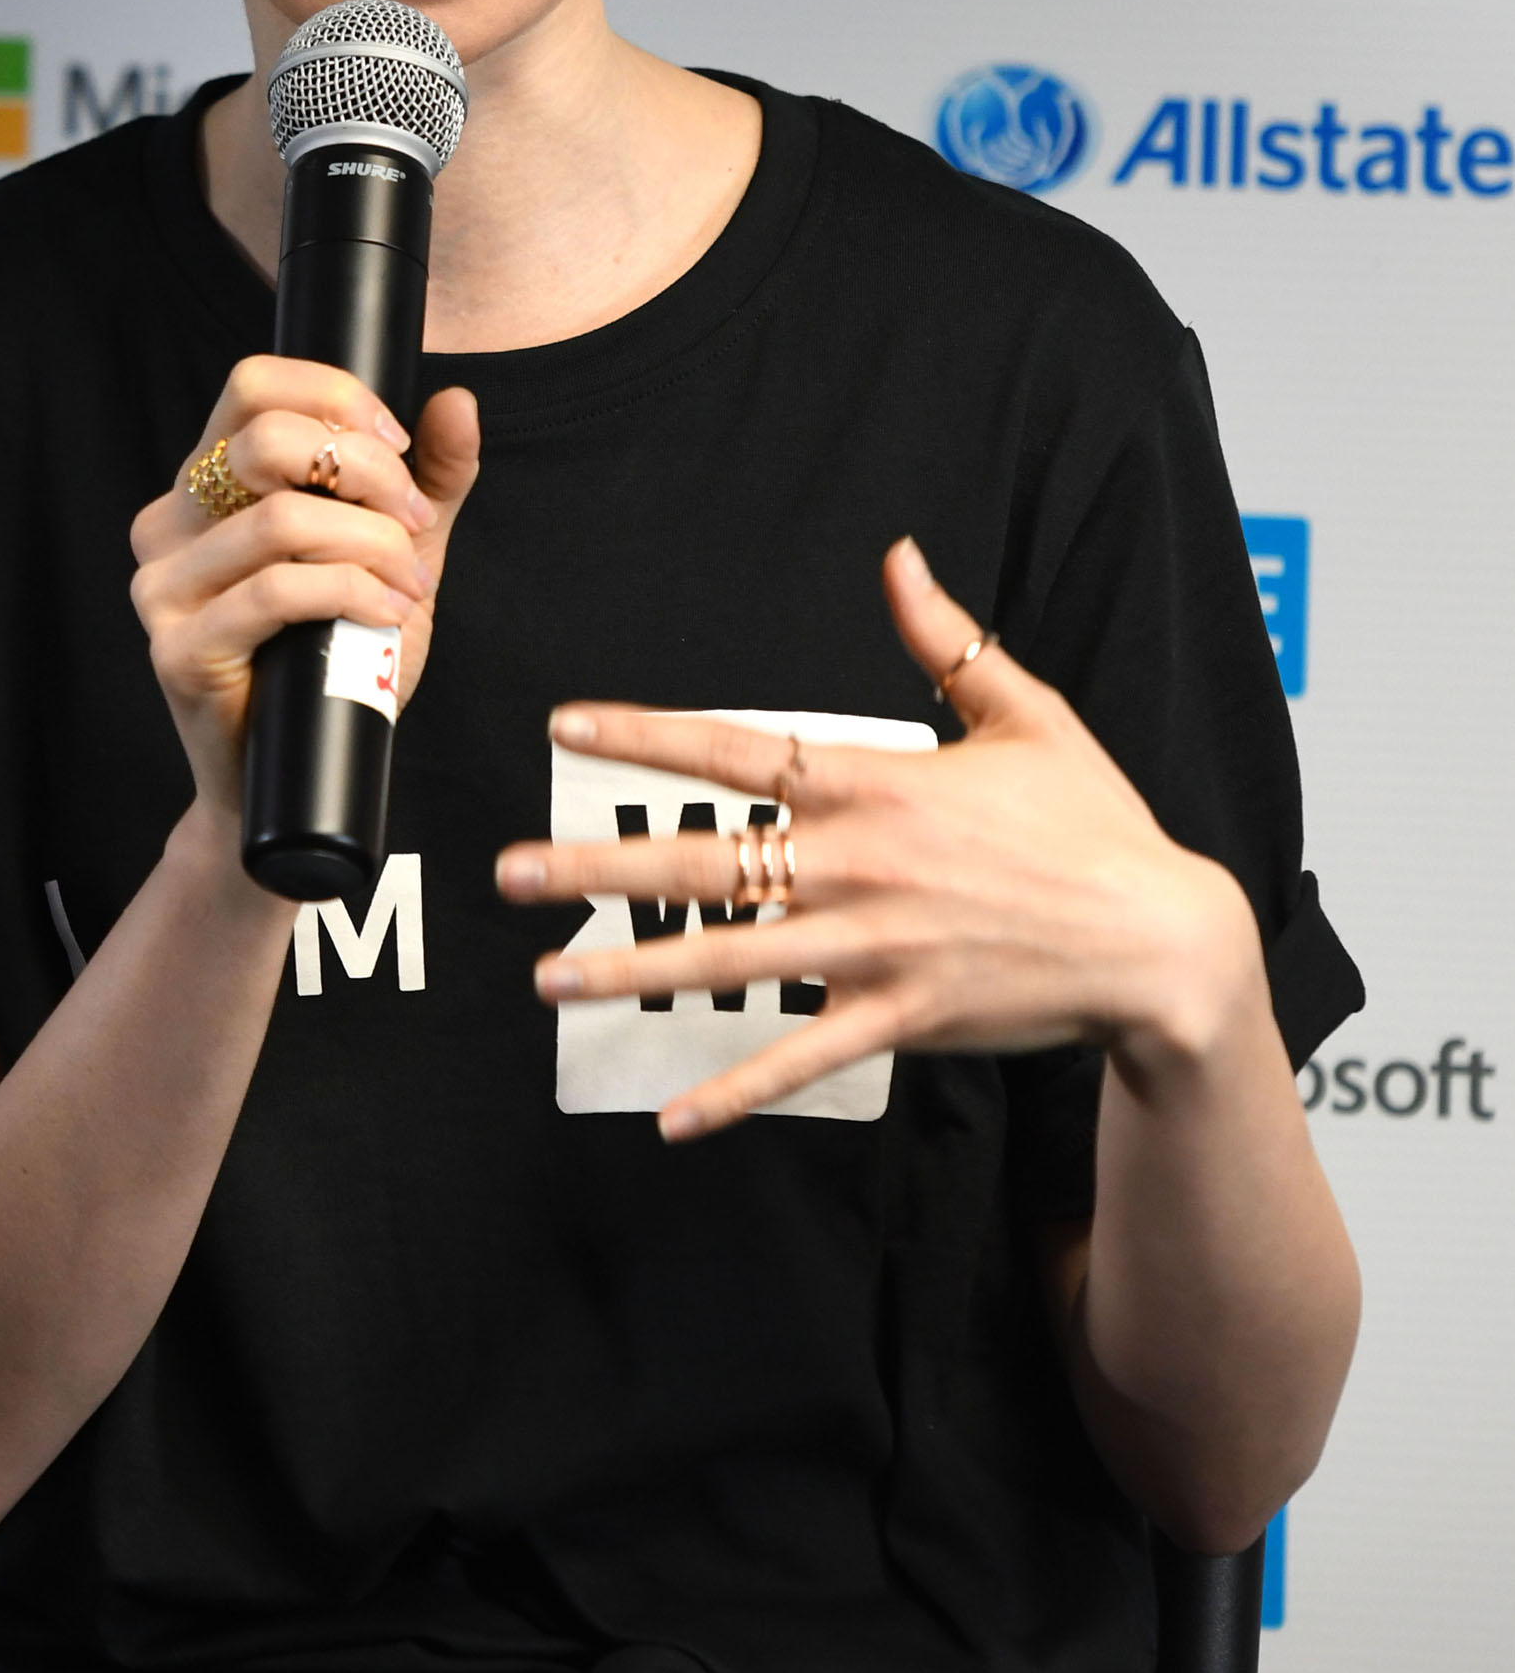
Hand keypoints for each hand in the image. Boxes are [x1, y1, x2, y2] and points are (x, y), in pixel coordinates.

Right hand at [131, 359, 479, 816]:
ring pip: (282, 521)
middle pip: (266, 440)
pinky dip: (353, 593)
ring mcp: (163, 589)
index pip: (251, 385)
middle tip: (414, 523)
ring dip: (371, 545)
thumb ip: (428, 480)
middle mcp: (168, 524)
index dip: (335, 397)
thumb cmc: (338, 659)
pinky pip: (277, 592)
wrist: (303, 776)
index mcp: (206, 484)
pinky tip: (390, 614)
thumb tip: (457, 402)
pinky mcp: (179, 649)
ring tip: (409, 582)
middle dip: (367, 473)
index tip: (398, 445)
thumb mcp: (394, 553)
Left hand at [495, 536, 1264, 1139]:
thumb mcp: (1027, 713)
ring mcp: (879, 948)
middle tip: (509, 873)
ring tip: (549, 980)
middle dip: (601, 865)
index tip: (565, 726)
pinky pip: (804, 1057)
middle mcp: (862, 864)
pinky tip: (673, 1116)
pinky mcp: (903, 1019)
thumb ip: (948, 639)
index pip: (739, 749)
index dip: (647, 735)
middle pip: (707, 860)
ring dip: (633, 973)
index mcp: (881, 783)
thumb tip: (899, 555)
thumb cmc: (1096, 823)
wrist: (1163, 940)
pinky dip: (738, 1089)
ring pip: (731, 961)